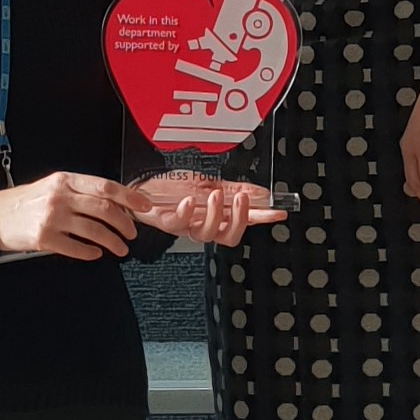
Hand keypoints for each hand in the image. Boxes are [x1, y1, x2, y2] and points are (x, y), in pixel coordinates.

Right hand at [0, 172, 138, 261]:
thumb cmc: (26, 201)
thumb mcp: (53, 185)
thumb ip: (80, 191)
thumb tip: (113, 203)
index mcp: (66, 180)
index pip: (105, 186)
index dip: (129, 197)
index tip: (143, 206)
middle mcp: (60, 196)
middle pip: (104, 210)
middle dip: (124, 224)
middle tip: (131, 233)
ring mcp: (52, 218)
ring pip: (94, 230)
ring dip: (112, 242)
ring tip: (120, 248)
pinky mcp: (44, 238)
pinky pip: (76, 247)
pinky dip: (90, 252)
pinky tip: (95, 253)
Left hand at [124, 176, 282, 245]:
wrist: (142, 186)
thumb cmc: (173, 187)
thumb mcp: (209, 183)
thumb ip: (233, 190)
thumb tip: (261, 193)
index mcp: (216, 216)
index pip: (245, 221)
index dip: (262, 219)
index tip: (277, 212)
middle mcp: (203, 224)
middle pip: (228, 236)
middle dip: (239, 218)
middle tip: (243, 199)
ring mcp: (185, 225)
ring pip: (206, 234)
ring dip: (215, 214)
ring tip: (216, 195)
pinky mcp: (166, 222)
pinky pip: (178, 223)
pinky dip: (186, 213)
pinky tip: (189, 201)